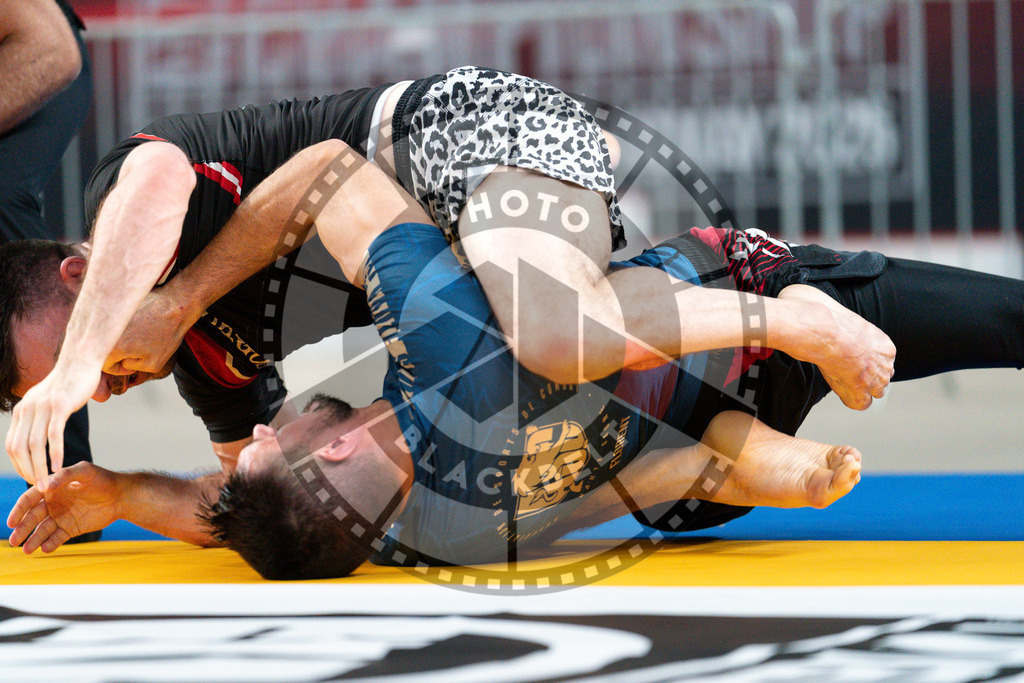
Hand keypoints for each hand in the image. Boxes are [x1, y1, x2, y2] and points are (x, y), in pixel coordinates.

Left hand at [6, 360, 99, 489]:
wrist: (80, 361)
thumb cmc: (68, 384)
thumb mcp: (46, 402)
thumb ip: (38, 418)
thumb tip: (37, 437)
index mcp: (21, 411)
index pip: (13, 445)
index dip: (19, 465)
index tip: (32, 478)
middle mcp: (27, 409)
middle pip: (21, 448)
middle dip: (28, 471)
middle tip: (39, 487)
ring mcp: (43, 407)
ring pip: (36, 444)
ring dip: (40, 467)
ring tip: (48, 482)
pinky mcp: (60, 405)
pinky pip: (54, 434)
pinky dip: (55, 453)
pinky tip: (59, 466)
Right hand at [7, 463, 120, 553]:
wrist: (121, 495)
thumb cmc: (102, 479)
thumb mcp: (84, 471)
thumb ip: (65, 475)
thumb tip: (45, 485)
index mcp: (51, 488)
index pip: (30, 500)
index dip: (19, 510)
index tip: (11, 522)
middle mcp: (53, 504)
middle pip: (33, 518)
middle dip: (22, 529)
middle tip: (14, 541)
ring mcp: (61, 517)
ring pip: (43, 530)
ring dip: (34, 539)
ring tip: (27, 550)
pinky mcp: (70, 529)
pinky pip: (57, 538)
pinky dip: (50, 544)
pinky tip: (45, 549)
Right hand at [104, 287, 193, 376]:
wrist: (174, 306)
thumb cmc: (166, 335)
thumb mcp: (152, 364)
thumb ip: (131, 367)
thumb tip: (123, 362)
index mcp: (112, 348)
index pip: (103, 365)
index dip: (119, 370)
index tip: (132, 365)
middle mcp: (105, 331)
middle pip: (104, 349)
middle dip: (118, 355)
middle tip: (136, 353)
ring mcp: (110, 316)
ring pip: (109, 336)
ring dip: (121, 340)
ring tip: (140, 338)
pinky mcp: (116, 306)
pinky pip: (114, 322)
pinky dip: (124, 327)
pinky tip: (140, 326)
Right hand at [779, 284, 895, 409]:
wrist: (815, 327)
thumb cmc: (817, 311)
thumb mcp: (830, 302)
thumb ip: (829, 309)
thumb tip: (804, 299)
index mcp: (882, 341)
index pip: (884, 358)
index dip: (865, 358)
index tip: (849, 355)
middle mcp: (883, 361)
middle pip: (883, 376)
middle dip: (866, 374)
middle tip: (844, 368)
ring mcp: (873, 378)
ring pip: (875, 391)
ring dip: (859, 388)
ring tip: (840, 378)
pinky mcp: (857, 391)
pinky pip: (860, 404)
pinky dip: (850, 399)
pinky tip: (839, 389)